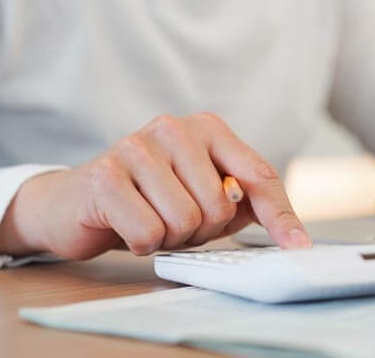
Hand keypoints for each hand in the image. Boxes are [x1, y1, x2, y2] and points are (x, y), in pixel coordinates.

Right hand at [0, 113, 311, 259]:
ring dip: (169, 237)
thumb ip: (247, 205)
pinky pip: (148, 232)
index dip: (280, 215)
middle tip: (173, 220)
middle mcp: (173, 128)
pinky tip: (125, 225)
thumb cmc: (150, 200)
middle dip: (201, 229)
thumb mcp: (205, 198)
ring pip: (185, 220)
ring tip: (150, 219)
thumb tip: (295, 237)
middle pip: (220, 205)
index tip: (298, 246)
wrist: (76, 203)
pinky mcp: (104, 175)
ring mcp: (136, 146)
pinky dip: (141, 243)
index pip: (257, 175)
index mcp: (206, 128)